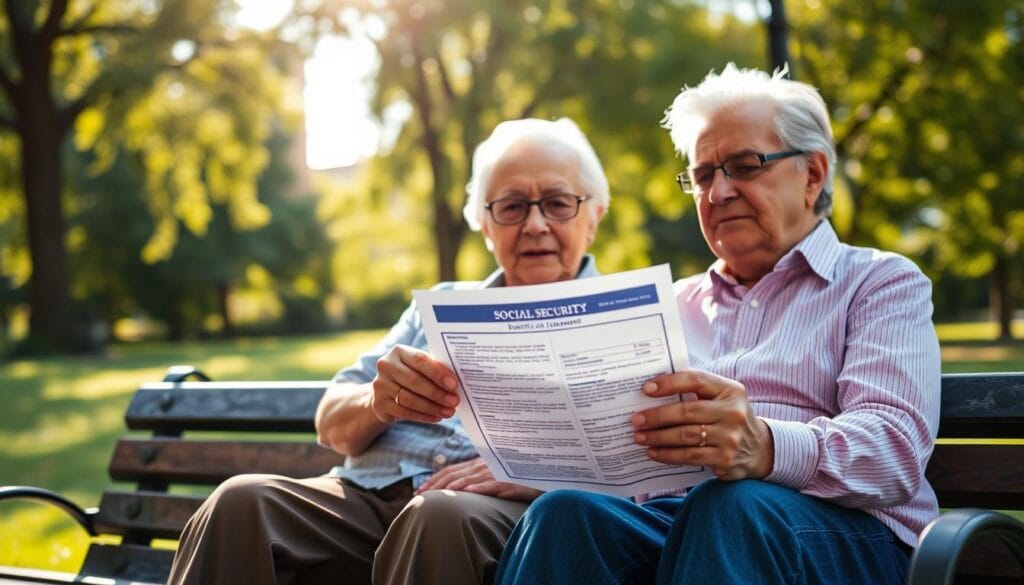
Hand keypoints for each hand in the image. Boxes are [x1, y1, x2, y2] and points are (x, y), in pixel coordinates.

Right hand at [370, 345, 459, 423]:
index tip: (454, 384)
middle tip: (454, 401)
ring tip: (448, 412)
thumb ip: (434, 369)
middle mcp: (386, 366)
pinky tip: (436, 417)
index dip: (438, 373)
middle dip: (438, 393)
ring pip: (410, 399)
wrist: (385, 392)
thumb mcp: (419, 368)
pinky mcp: (379, 404)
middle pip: (415, 381)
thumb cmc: (410, 376)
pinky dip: (423, 416)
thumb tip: (457, 381)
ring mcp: (380, 385)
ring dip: (432, 407)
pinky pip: (404, 412)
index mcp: (398, 351)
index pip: (420, 360)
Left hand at [417, 458, 542, 501]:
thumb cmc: (520, 479)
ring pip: (472, 478)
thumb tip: (461, 490)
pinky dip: (481, 487)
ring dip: (453, 486)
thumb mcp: (496, 478)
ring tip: (438, 495)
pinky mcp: (513, 481)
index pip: (453, 470)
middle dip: (436, 484)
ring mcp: (499, 472)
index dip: (435, 478)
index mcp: (481, 463)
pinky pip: (494, 484)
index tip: (420, 489)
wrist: (547, 474)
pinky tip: (469, 492)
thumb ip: (479, 481)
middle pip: (456, 474)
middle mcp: (487, 464)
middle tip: (420, 495)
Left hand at [632, 369, 773, 480]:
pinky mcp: (725, 459)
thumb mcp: (723, 398)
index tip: (646, 389)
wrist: (760, 449)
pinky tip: (653, 452)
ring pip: (685, 436)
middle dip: (657, 416)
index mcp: (730, 390)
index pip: (696, 380)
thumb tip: (653, 391)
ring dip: (657, 437)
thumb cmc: (729, 417)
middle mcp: (733, 412)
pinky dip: (667, 454)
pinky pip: (689, 456)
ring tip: (639, 437)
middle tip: (636, 420)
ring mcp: (730, 437)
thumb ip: (697, 391)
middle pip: (687, 411)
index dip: (669, 383)